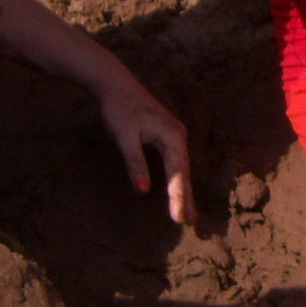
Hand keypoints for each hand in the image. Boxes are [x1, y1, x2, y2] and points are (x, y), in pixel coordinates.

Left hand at [92, 64, 192, 224]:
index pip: (178, 173)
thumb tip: (142, 190)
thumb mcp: (125, 137)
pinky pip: (175, 162)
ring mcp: (174, 135)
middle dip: (186, 198)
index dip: (179, 197)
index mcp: (172, 137)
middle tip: (190, 222)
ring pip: (181, 168)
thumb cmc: (120, 109)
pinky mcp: (166, 134)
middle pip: (183, 172)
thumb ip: (135, 163)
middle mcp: (178, 136)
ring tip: (187, 212)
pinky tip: (176, 187)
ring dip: (183, 190)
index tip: (180, 218)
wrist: (115, 84)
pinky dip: (177, 178)